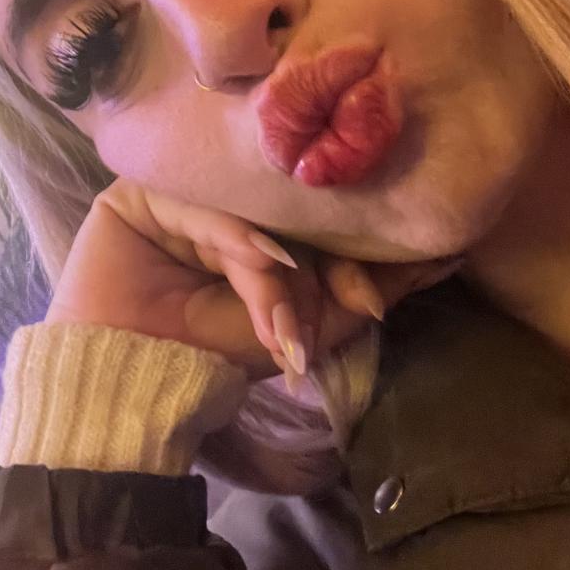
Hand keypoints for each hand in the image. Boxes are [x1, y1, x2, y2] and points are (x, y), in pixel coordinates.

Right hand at [45, 179, 460, 382]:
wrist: (128, 379)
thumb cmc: (209, 356)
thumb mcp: (299, 330)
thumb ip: (358, 297)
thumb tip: (441, 259)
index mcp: (261, 229)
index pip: (316, 230)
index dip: (355, 261)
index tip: (396, 291)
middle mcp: (227, 202)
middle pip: (290, 217)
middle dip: (324, 276)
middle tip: (356, 308)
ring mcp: (187, 192)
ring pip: (252, 215)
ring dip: (280, 278)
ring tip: (289, 331)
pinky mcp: (144, 190)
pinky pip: (206, 209)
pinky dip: (240, 244)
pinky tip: (266, 267)